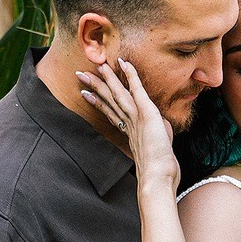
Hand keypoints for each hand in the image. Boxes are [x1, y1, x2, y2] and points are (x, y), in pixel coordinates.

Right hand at [78, 60, 179, 193]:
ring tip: (95, 67)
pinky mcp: (146, 113)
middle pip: (109, 100)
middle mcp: (129, 123)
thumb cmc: (159, 169)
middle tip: (79, 75)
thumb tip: (161, 123)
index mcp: (129, 132)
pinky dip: (130, 75)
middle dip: (94, 86)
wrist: (156, 179)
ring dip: (106, 78)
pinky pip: (136, 89)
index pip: (111, 112)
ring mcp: (136, 117)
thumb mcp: (160, 148)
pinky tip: (123, 63)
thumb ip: (159, 132)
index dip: (98, 102)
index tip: (86, 93)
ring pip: (118, 93)